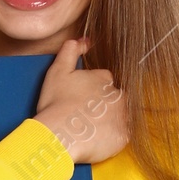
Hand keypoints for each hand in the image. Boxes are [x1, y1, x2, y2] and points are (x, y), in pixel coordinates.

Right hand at [31, 36, 128, 163]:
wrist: (59, 134)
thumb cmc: (56, 103)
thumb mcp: (58, 70)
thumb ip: (71, 50)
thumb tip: (85, 40)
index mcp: (104, 79)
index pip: (104, 82)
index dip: (91, 91)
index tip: (80, 100)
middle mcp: (118, 95)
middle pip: (113, 99)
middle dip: (101, 106)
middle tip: (83, 117)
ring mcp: (122, 116)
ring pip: (118, 116)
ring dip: (107, 121)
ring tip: (88, 130)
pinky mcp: (123, 136)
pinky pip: (120, 136)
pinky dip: (110, 138)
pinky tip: (94, 139)